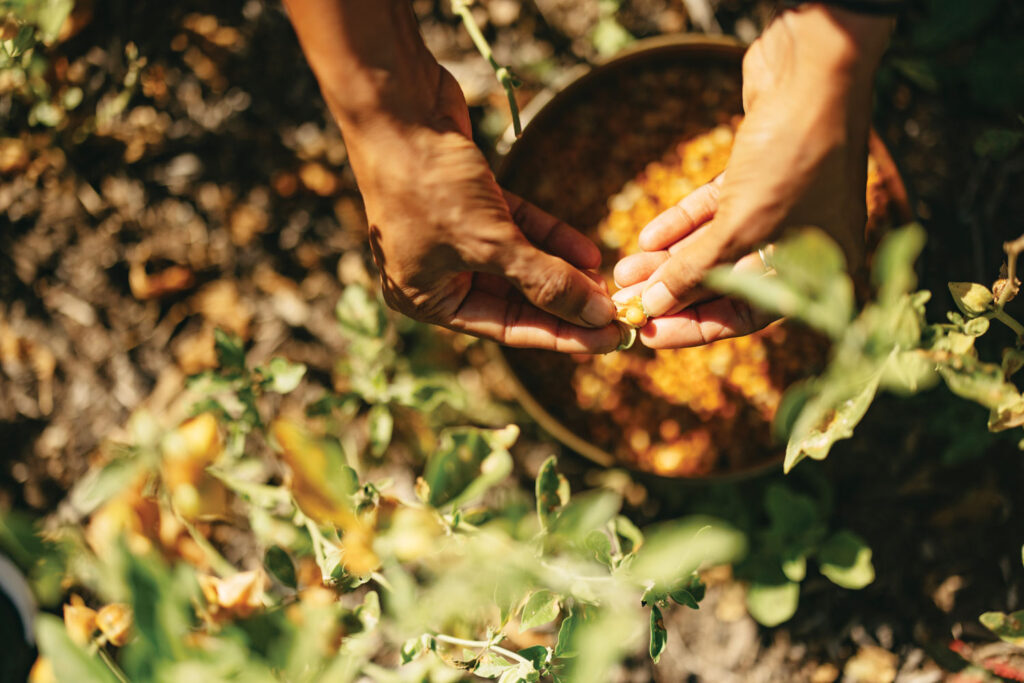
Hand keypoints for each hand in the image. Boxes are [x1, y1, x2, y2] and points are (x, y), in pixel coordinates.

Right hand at [283, 0, 620, 352]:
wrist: (398, 106)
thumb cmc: (429, 183)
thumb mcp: (492, 241)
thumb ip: (545, 281)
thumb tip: (597, 316)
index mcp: (425, 299)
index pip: (505, 328)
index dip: (559, 335)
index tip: (607, 340)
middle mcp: (437, 273)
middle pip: (515, 299)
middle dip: (564, 303)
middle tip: (615, 313)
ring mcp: (453, 237)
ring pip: (519, 263)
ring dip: (563, 272)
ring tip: (606, 282)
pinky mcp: (472, 202)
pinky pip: (519, 230)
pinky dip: (550, 238)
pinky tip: (588, 251)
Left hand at [613, 4, 892, 348]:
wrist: (813, 71)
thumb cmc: (792, 156)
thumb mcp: (740, 225)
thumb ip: (695, 270)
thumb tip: (654, 306)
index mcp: (819, 271)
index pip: (747, 315)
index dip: (694, 327)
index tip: (648, 334)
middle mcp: (802, 243)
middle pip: (726, 282)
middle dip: (673, 291)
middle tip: (627, 301)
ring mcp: (782, 207)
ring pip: (715, 245)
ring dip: (668, 259)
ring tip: (624, 271)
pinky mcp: (759, 174)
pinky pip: (714, 210)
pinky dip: (682, 223)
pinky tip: (646, 238)